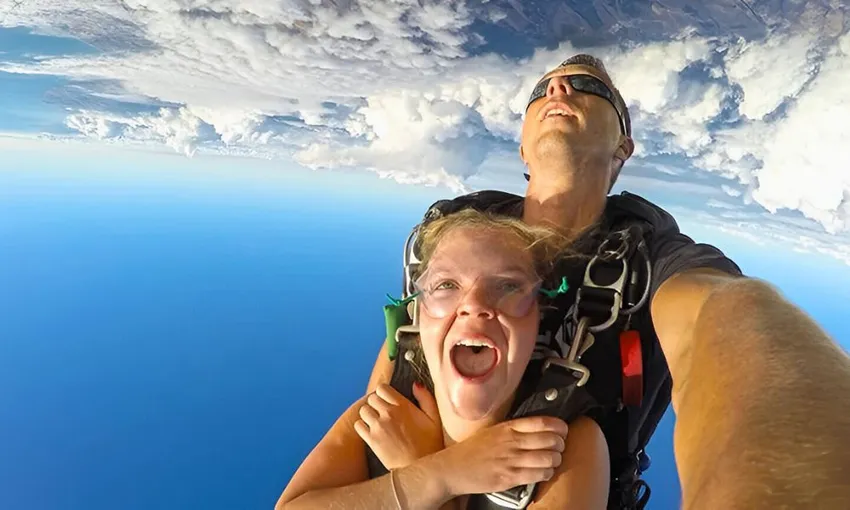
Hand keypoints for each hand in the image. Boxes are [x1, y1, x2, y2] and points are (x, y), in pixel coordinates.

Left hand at [354, 382, 442, 469]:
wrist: (420, 469)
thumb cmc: (430, 444)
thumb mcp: (434, 419)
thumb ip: (425, 398)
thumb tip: (415, 384)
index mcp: (402, 406)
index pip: (382, 388)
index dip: (384, 393)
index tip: (389, 401)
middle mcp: (388, 414)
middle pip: (371, 398)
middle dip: (377, 403)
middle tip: (384, 413)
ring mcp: (378, 427)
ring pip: (363, 410)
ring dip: (369, 414)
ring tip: (377, 422)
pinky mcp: (371, 440)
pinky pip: (358, 425)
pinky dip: (362, 426)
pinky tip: (372, 431)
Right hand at [431, 415, 568, 497]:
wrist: (453, 468)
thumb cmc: (472, 450)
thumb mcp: (493, 432)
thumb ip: (513, 429)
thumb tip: (537, 429)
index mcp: (508, 427)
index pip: (543, 422)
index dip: (559, 426)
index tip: (563, 430)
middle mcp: (512, 441)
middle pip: (551, 440)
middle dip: (561, 445)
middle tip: (559, 448)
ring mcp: (511, 460)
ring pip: (549, 458)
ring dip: (555, 461)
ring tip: (552, 462)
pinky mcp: (509, 477)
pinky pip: (538, 475)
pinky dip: (546, 474)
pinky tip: (543, 473)